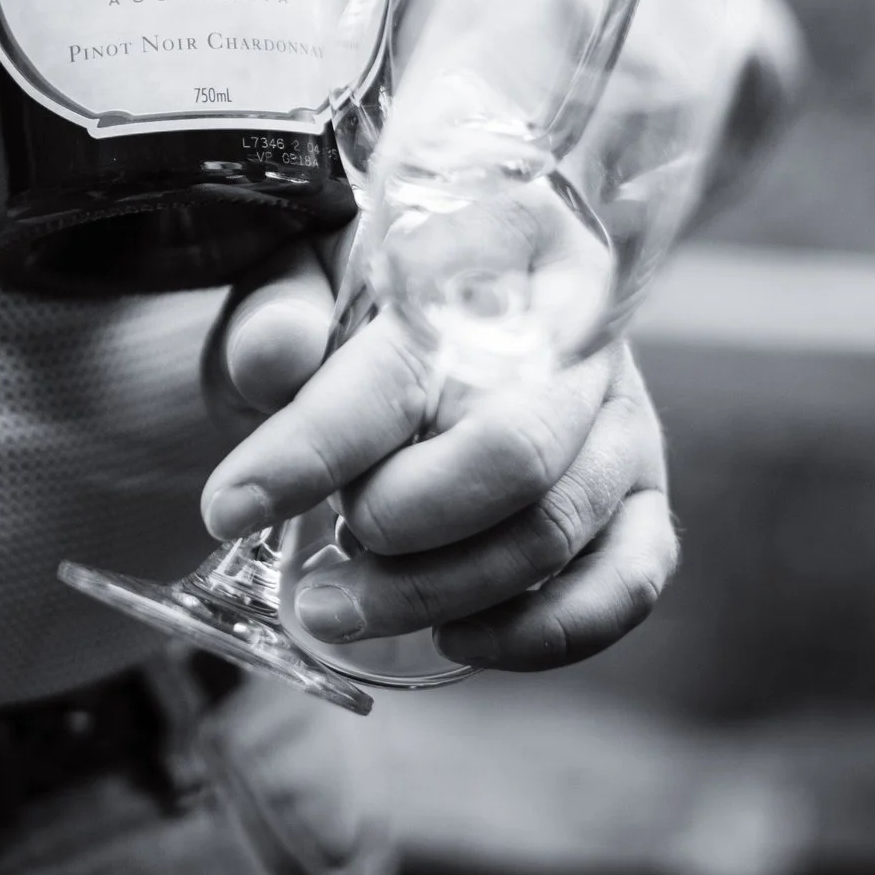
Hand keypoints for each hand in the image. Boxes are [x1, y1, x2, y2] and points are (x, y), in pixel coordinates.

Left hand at [199, 244, 678, 669]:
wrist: (436, 306)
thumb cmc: (357, 297)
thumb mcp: (297, 282)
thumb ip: (278, 318)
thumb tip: (274, 357)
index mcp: (498, 237)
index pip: (408, 358)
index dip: (316, 444)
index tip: (231, 508)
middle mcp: (584, 322)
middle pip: (511, 452)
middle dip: (398, 527)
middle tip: (312, 573)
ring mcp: (623, 412)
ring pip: (555, 529)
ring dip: (440, 592)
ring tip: (339, 608)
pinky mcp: (643, 493)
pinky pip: (626, 582)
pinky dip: (541, 632)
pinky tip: (454, 637)